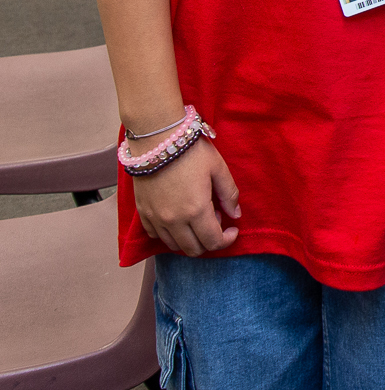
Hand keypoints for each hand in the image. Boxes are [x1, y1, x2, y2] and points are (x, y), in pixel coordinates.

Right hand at [132, 137, 239, 255]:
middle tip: (215, 219)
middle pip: (193, 249)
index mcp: (196, 210)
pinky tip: (178, 217)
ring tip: (198, 217)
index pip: (213, 242)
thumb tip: (235, 215)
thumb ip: (229, 194)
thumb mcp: (218, 169)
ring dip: (190, 238)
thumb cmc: (192, 152)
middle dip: (209, 241)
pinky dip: (170, 233)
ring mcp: (155, 218)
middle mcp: (174, 220)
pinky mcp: (143, 212)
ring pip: (174, 245)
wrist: (157, 140)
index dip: (227, 240)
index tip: (232, 230)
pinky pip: (156, 235)